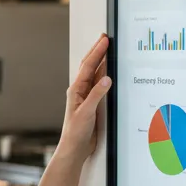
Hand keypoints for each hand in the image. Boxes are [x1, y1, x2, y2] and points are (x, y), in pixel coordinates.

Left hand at [58, 34, 111, 165]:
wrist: (75, 147)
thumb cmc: (76, 132)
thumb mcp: (86, 112)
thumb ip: (96, 95)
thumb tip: (106, 79)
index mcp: (76, 90)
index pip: (88, 66)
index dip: (97, 52)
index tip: (105, 40)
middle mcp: (80, 90)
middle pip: (90, 66)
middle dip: (98, 51)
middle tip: (105, 38)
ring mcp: (87, 96)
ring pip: (95, 73)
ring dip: (101, 60)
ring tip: (108, 48)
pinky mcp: (93, 103)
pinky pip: (100, 84)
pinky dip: (105, 74)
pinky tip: (110, 70)